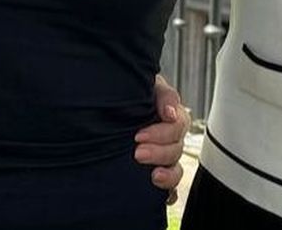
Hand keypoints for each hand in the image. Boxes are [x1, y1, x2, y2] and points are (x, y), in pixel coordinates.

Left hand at [135, 74, 189, 202]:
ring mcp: (163, 160)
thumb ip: (163, 94)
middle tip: (137, 153)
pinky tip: (158, 195)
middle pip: (176, 150)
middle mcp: (169, 139)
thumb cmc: (129, 94)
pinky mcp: (156, 176)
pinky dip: (167, 194)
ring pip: (176, 171)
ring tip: (153, 177)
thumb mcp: (147, 86)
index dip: (161, 133)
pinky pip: (169, 190)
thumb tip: (170, 112)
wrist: (104, 109)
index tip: (138, 136)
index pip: (177, 127)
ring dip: (168, 175)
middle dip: (159, 153)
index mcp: (170, 117)